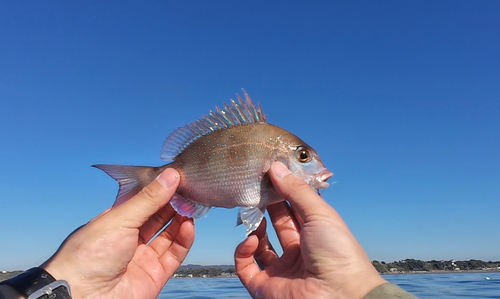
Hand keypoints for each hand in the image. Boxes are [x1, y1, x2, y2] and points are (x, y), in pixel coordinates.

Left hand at [41, 168, 194, 298]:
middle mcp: (129, 239)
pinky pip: (174, 255)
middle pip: (158, 218)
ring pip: (168, 235)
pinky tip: (189, 225)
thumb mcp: (120, 218)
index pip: (143, 202)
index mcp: (115, 222)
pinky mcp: (154, 275)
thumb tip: (171, 176)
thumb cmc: (90, 254)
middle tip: (188, 190)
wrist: (83, 297)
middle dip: (173, 204)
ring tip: (192, 206)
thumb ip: (149, 199)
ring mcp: (142, 257)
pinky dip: (184, 240)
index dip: (159, 191)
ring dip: (181, 220)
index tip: (176, 178)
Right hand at [235, 162, 386, 298]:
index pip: (293, 208)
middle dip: (265, 206)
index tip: (267, 174)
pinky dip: (243, 252)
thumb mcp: (319, 214)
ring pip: (258, 244)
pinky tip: (252, 240)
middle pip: (275, 223)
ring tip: (254, 215)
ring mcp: (281, 269)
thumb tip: (275, 167)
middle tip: (256, 190)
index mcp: (314, 233)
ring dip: (254, 227)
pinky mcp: (265, 286)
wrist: (341, 295)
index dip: (281, 192)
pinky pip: (245, 267)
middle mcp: (297, 250)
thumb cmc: (339, 252)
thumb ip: (295, 191)